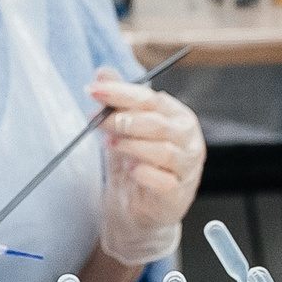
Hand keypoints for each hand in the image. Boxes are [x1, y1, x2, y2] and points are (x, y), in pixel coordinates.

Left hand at [90, 68, 203, 263]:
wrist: (134, 209)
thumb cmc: (133, 164)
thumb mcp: (121, 130)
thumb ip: (116, 101)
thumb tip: (102, 72)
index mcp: (177, 117)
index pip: (151, 99)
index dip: (122, 93)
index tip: (93, 89)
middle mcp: (187, 141)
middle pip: (158, 124)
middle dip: (123, 119)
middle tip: (97, 120)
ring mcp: (186, 169)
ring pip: (163, 151)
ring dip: (132, 145)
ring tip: (109, 144)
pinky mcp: (178, 196)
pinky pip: (165, 182)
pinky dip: (147, 174)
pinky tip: (131, 171)